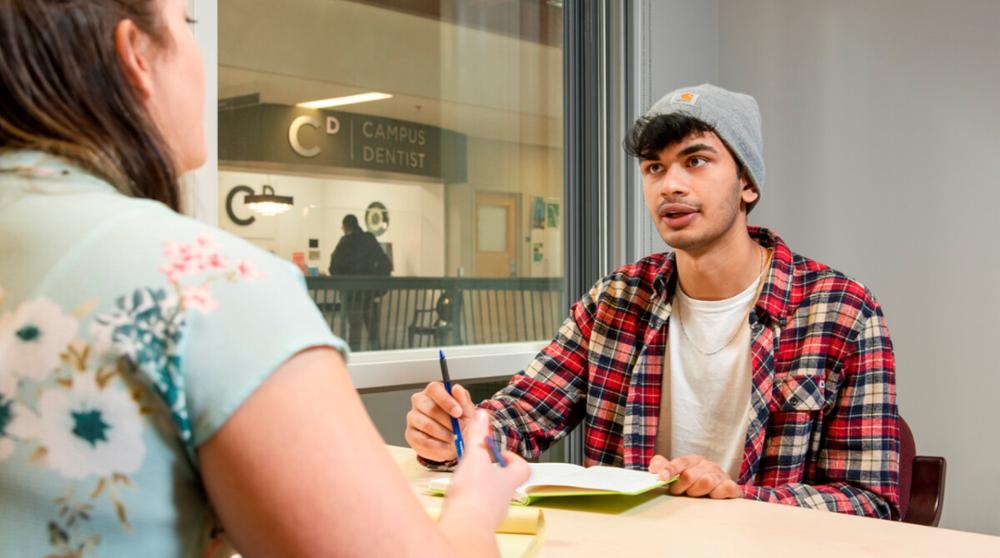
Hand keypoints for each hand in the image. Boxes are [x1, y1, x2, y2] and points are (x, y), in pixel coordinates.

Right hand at [405, 381, 477, 461]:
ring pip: (427, 425)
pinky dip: (438, 446)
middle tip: (459, 429)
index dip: (446, 401)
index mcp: (433, 391)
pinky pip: (423, 441)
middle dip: (448, 421)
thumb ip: (463, 398)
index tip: (458, 412)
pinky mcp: (410, 434)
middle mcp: (419, 401)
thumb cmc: (459, 420)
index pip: (434, 389)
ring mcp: (413, 417)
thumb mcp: (466, 409)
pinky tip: (446, 446)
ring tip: (455, 438)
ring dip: (445, 434)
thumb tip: (456, 389)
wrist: (454, 440)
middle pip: (430, 408)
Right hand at [439, 411, 529, 553]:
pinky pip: (478, 509)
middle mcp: (504, 497)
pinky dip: (469, 501)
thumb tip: (482, 414)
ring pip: (491, 495)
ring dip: (479, 485)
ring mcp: (493, 512)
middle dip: (490, 470)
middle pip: (505, 480)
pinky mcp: (478, 523)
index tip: (495, 451)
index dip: (511, 457)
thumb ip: (477, 435)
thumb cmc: (473, 496)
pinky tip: (457, 497)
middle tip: (475, 463)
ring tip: (464, 480)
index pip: (522, 467)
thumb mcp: (474, 457)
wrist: (465, 529)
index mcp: (509, 480)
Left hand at [648, 454, 740, 498]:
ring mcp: (721, 475)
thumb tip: (653, 468)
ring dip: (697, 492)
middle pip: (690, 475)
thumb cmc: (694, 482)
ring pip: (706, 482)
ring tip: (695, 495)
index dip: (669, 469)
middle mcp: (708, 465)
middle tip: (678, 492)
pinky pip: (725, 489)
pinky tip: (713, 497)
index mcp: (694, 460)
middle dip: (681, 486)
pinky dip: (717, 494)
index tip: (661, 477)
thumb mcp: (677, 473)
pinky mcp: (732, 486)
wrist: (720, 490)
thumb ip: (662, 466)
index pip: (680, 462)